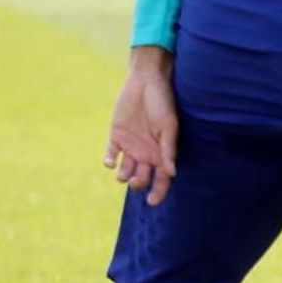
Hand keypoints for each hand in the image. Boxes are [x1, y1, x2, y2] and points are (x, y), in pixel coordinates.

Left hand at [105, 46, 178, 205]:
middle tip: (136, 180)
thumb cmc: (163, 102)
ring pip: (125, 171)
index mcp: (163, 152)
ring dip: (124, 176)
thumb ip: (169, 149)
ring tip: (124, 174)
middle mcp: (147, 152)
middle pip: (143, 178)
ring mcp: (131, 145)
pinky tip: (111, 162)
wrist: (146, 80)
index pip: (162, 179)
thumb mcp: (169, 126)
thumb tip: (172, 173)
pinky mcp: (116, 136)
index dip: (159, 192)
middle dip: (139, 183)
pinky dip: (109, 161)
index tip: (153, 202)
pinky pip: (111, 155)